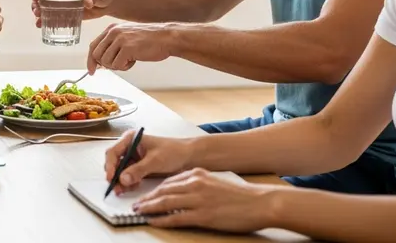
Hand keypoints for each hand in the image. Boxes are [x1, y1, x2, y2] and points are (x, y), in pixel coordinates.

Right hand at [30, 0, 113, 27]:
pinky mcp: (66, 14)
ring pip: (45, 8)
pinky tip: (40, 26)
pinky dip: (45, 21)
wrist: (108, 3)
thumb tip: (88, 2)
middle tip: (36, 11)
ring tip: (37, 21)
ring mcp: (62, 4)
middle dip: (36, 4)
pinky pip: (53, 17)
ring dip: (38, 13)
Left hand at [87, 22, 175, 73]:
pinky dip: (125, 67)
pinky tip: (134, 61)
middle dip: (105, 64)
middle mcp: (113, 32)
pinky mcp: (127, 48)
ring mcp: (120, 39)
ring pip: (106, 62)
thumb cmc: (149, 39)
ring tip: (129, 60)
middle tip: (119, 64)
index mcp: (111, 28)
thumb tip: (100, 61)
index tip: (92, 70)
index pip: (93, 45)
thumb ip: (113, 44)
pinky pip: (117, 65)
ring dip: (117, 66)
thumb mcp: (127, 36)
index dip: (91, 60)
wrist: (166, 37)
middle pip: (96, 55)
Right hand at [104, 129, 192, 194]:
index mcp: (131, 139)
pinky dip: (128, 183)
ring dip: (120, 181)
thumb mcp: (155, 160)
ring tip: (121, 191)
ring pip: (121, 172)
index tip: (111, 177)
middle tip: (116, 187)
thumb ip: (138, 170)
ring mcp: (134, 159)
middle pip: (115, 163)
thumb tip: (122, 179)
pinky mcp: (139, 168)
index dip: (110, 165)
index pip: (113, 152)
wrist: (190, 158)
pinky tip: (131, 188)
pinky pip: (129, 177)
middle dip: (114, 175)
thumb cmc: (174, 151)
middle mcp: (130, 148)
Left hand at [133, 168, 279, 232]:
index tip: (145, 195)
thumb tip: (181, 193)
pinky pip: (176, 218)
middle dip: (147, 199)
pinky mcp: (203, 215)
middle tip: (135, 205)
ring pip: (165, 203)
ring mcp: (198, 200)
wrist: (260, 202)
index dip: (154, 190)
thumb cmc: (240, 196)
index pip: (168, 181)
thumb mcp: (214, 182)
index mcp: (197, 174)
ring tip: (138, 212)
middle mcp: (195, 183)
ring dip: (149, 208)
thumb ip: (197, 184)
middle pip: (163, 191)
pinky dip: (162, 220)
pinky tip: (153, 221)